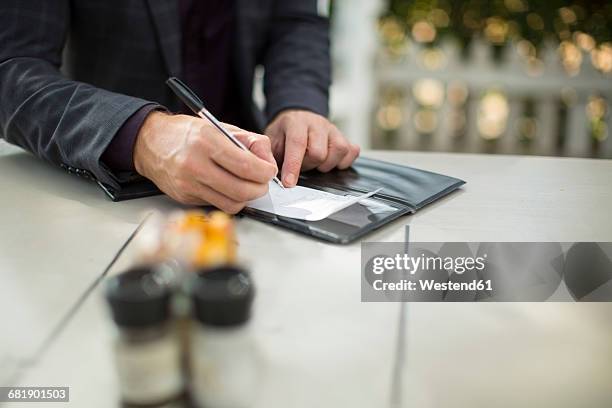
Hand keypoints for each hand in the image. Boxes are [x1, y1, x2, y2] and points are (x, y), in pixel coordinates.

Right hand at [133, 111, 277, 212]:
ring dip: (246, 198)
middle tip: (262, 182)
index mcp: (206, 141)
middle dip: (259, 189)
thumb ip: (249, 142)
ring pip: (231, 204)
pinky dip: (229, 200)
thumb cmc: (185, 133)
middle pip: (241, 190)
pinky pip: (217, 205)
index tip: (269, 171)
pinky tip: (228, 188)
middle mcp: (196, 164)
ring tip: (247, 186)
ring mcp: (189, 184)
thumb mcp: (219, 127)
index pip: (246, 165)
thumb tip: (268, 161)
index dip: (265, 172)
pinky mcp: (185, 197)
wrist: (150, 142)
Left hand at [265, 110, 359, 186]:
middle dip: (309, 165)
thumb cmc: (284, 133)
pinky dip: (343, 162)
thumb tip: (272, 172)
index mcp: (296, 122)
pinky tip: (331, 162)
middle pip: (319, 152)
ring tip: (316, 163)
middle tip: (302, 164)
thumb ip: (271, 155)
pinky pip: (352, 152)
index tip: (289, 183)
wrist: (297, 119)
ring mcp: (333, 129)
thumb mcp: (272, 141)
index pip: (297, 144)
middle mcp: (317, 123)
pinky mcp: (345, 137)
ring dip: (326, 164)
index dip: (293, 166)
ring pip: (338, 151)